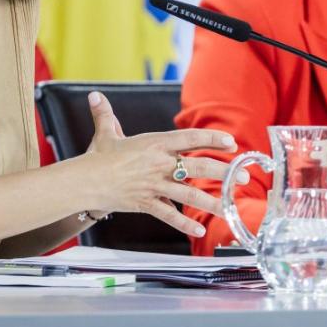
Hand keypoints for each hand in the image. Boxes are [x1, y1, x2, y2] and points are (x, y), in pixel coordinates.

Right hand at [76, 91, 239, 236]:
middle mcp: (159, 164)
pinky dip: (184, 223)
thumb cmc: (97, 157)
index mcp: (155, 143)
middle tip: (242, 177)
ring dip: (211, 201)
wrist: (84, 181)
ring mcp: (154, 185)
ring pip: (188, 194)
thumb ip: (106, 114)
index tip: (230, 143)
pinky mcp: (146, 203)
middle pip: (197, 167)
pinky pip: (169, 214)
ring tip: (229, 206)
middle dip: (223, 173)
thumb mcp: (106, 133)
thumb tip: (95, 96)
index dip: (212, 140)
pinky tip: (199, 231)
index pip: (190, 138)